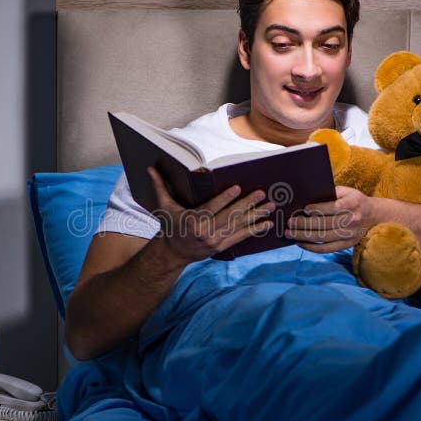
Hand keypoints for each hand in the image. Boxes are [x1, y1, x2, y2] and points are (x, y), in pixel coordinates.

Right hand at [148, 166, 274, 263]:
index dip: (225, 198)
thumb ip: (159, 186)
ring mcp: (215, 241)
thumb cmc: (170, 226)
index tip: (237, 188)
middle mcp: (205, 232)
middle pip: (229, 216)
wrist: (172, 253)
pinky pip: (241, 238)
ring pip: (238, 227)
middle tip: (262, 193)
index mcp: (193, 220)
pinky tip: (267, 223)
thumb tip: (150, 168)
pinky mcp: (222, 247)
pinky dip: (255, 230)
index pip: (212, 207)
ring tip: (270, 206)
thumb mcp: (164, 207)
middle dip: (247, 204)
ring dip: (256, 216)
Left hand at [285, 186, 377, 252]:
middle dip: (304, 224)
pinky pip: (327, 249)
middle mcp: (353, 219)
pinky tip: (300, 243)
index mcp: (353, 203)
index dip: (318, 209)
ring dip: (303, 236)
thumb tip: (306, 197)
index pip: (333, 207)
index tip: (304, 209)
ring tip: (289, 233)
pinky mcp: (347, 245)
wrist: (374, 216)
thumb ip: (330, 193)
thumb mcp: (346, 191)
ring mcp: (350, 234)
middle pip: (325, 224)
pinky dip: (312, 247)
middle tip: (289, 222)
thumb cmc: (354, 200)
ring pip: (323, 238)